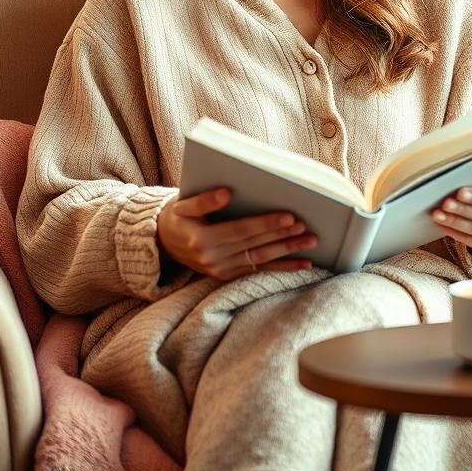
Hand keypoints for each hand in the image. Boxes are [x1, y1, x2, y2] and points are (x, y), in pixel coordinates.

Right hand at [157, 187, 317, 280]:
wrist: (161, 244)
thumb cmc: (176, 217)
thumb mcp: (182, 204)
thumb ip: (203, 200)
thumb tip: (226, 193)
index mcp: (202, 239)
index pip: (241, 230)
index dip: (266, 224)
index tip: (289, 216)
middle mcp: (212, 258)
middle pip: (255, 245)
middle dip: (283, 236)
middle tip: (307, 227)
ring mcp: (220, 270)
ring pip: (261, 260)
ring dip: (288, 252)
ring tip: (310, 242)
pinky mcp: (227, 277)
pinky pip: (259, 272)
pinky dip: (282, 268)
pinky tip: (303, 264)